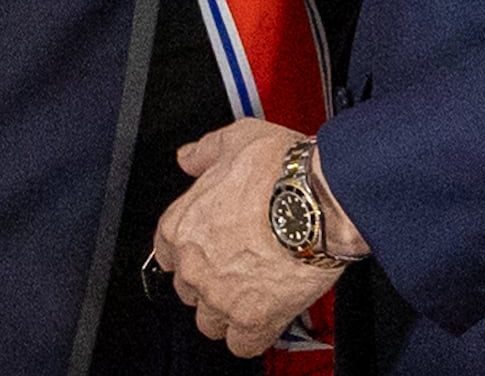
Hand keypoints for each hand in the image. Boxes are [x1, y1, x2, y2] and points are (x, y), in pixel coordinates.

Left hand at [150, 119, 353, 358]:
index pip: (166, 253)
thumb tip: (188, 158)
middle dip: (210, 280)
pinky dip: (251, 335)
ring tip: (252, 292)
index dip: (190, 251)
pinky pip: (241, 344)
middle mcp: (193, 264)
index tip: (208, 248)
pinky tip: (264, 317)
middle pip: (188, 289)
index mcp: (181, 224)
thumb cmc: (281, 171)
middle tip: (239, 265)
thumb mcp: (235, 140)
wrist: (317, 199)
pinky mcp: (253, 319)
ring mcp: (220, 295)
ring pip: (209, 321)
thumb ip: (205, 152)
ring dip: (227, 310)